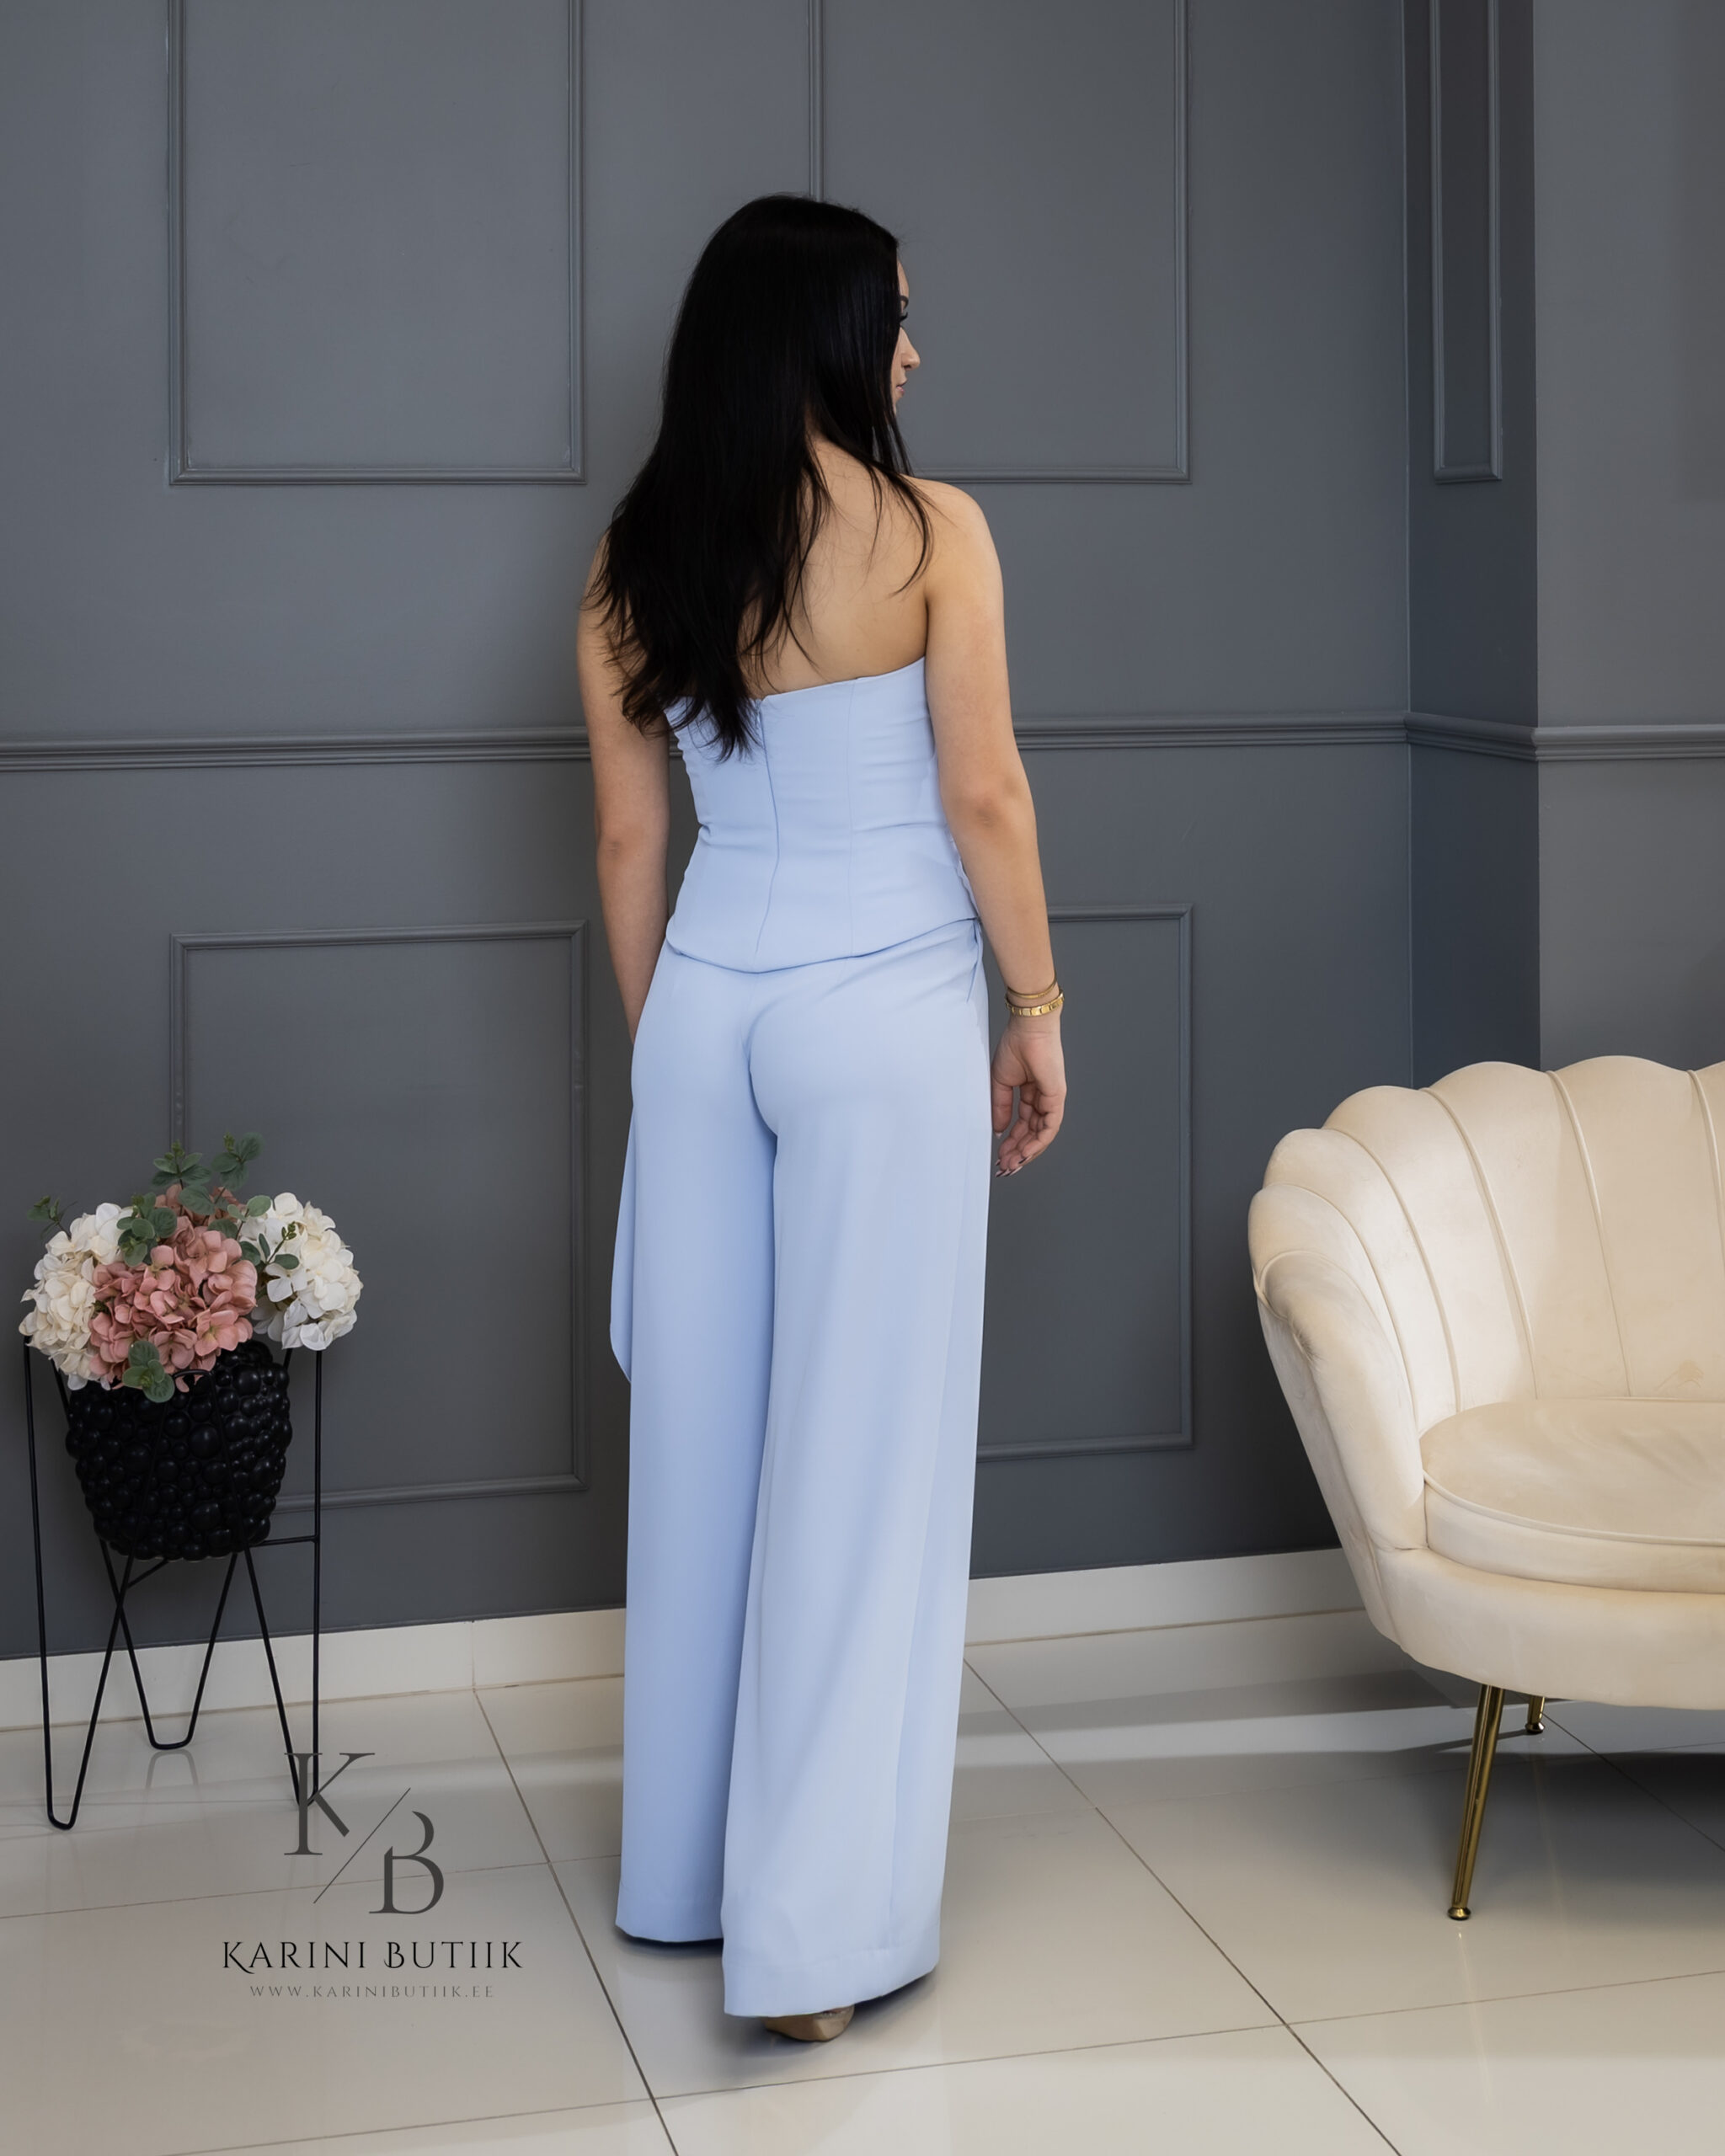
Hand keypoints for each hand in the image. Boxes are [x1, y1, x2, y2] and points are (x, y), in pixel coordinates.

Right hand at [991, 1013, 1065, 1175]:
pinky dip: (1037, 1143)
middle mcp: (1043, 1099)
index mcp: (1031, 1093)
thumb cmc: (1015, 1046)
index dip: (1011, 1141)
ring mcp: (1052, 1099)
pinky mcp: (1057, 1098)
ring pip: (1041, 1135)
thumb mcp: (1000, 1083)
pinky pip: (1049, 1127)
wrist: (1026, 1029)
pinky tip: (1023, 1153)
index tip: (999, 1155)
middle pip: (1032, 1133)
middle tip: (1003, 1166)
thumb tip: (998, 1129)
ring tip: (1010, 1164)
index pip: (1023, 1124)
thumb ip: (1001, 1107)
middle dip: (1017, 1151)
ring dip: (1025, 1152)